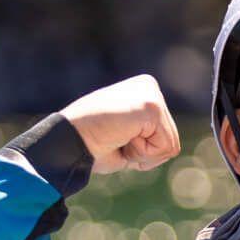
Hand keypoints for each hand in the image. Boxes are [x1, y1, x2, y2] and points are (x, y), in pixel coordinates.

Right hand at [61, 76, 181, 173]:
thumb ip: (147, 135)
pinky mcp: (151, 107)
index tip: (114, 138)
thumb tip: (170, 148)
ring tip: (117, 137)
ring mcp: (151, 94)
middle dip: (143, 152)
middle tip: (115, 139)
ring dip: (141, 153)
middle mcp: (149, 87)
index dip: (141, 149)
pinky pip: (164, 147)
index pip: (165, 136)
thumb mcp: (125, 135)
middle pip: (171, 141)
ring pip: (170, 146)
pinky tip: (121, 136)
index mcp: (142, 90)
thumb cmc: (91, 145)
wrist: (68, 142)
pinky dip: (141, 153)